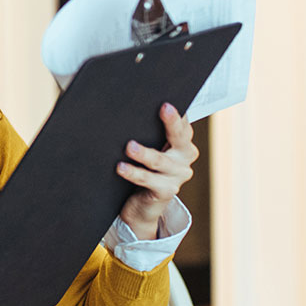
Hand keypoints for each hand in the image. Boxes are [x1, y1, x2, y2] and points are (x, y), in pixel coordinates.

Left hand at [116, 103, 197, 236]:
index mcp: (183, 144)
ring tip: (129, 146)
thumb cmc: (144, 170)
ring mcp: (177, 176)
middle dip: (172, 122)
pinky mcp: (166, 191)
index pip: (182, 124)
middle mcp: (184, 158)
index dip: (177, 112)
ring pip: (159, 161)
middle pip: (179, 137)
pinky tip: (121, 167)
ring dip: (144, 153)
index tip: (168, 100)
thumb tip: (130, 108)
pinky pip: (148, 180)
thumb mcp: (150, 149)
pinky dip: (134, 173)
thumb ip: (148, 133)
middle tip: (165, 108)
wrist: (142, 206)